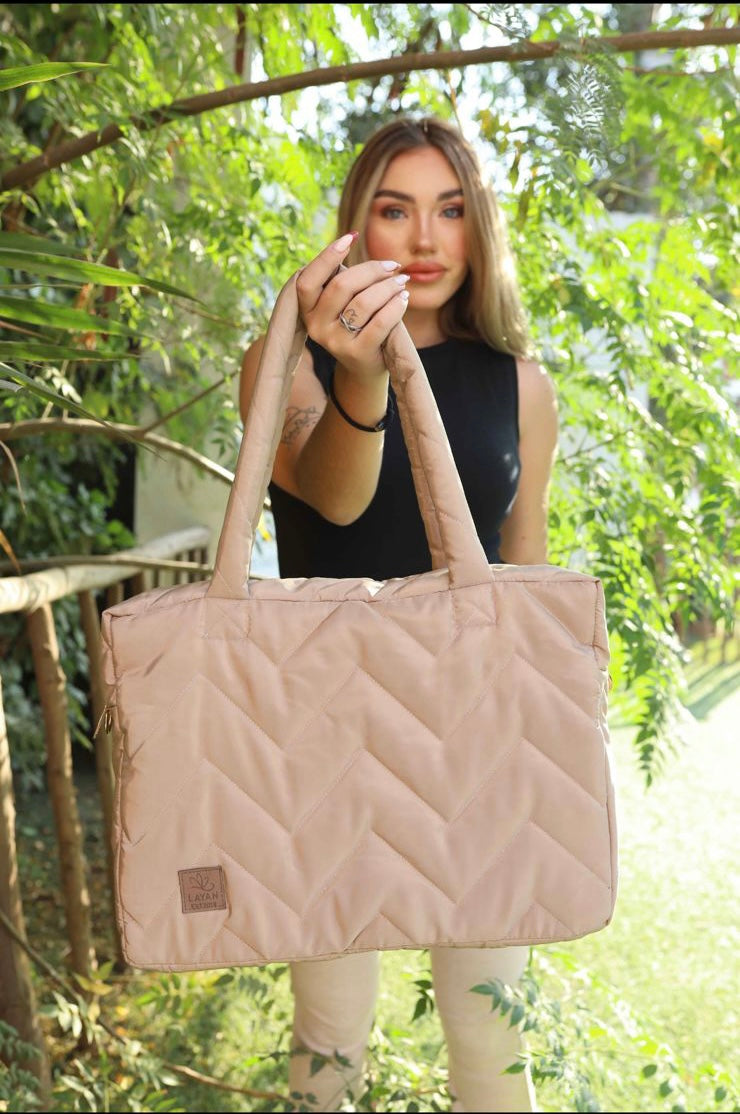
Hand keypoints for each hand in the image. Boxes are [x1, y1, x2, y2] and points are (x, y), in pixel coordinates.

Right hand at [295, 232, 409, 379]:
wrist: (364, 367)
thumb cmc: (355, 325)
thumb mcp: (341, 303)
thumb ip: (341, 279)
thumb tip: (351, 238)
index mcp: (307, 310)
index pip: (309, 279)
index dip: (327, 256)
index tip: (350, 237)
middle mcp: (316, 326)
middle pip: (342, 285)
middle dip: (371, 270)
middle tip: (392, 266)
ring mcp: (335, 342)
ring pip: (363, 302)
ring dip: (387, 286)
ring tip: (401, 282)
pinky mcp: (357, 353)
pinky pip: (380, 321)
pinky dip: (396, 305)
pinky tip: (404, 298)